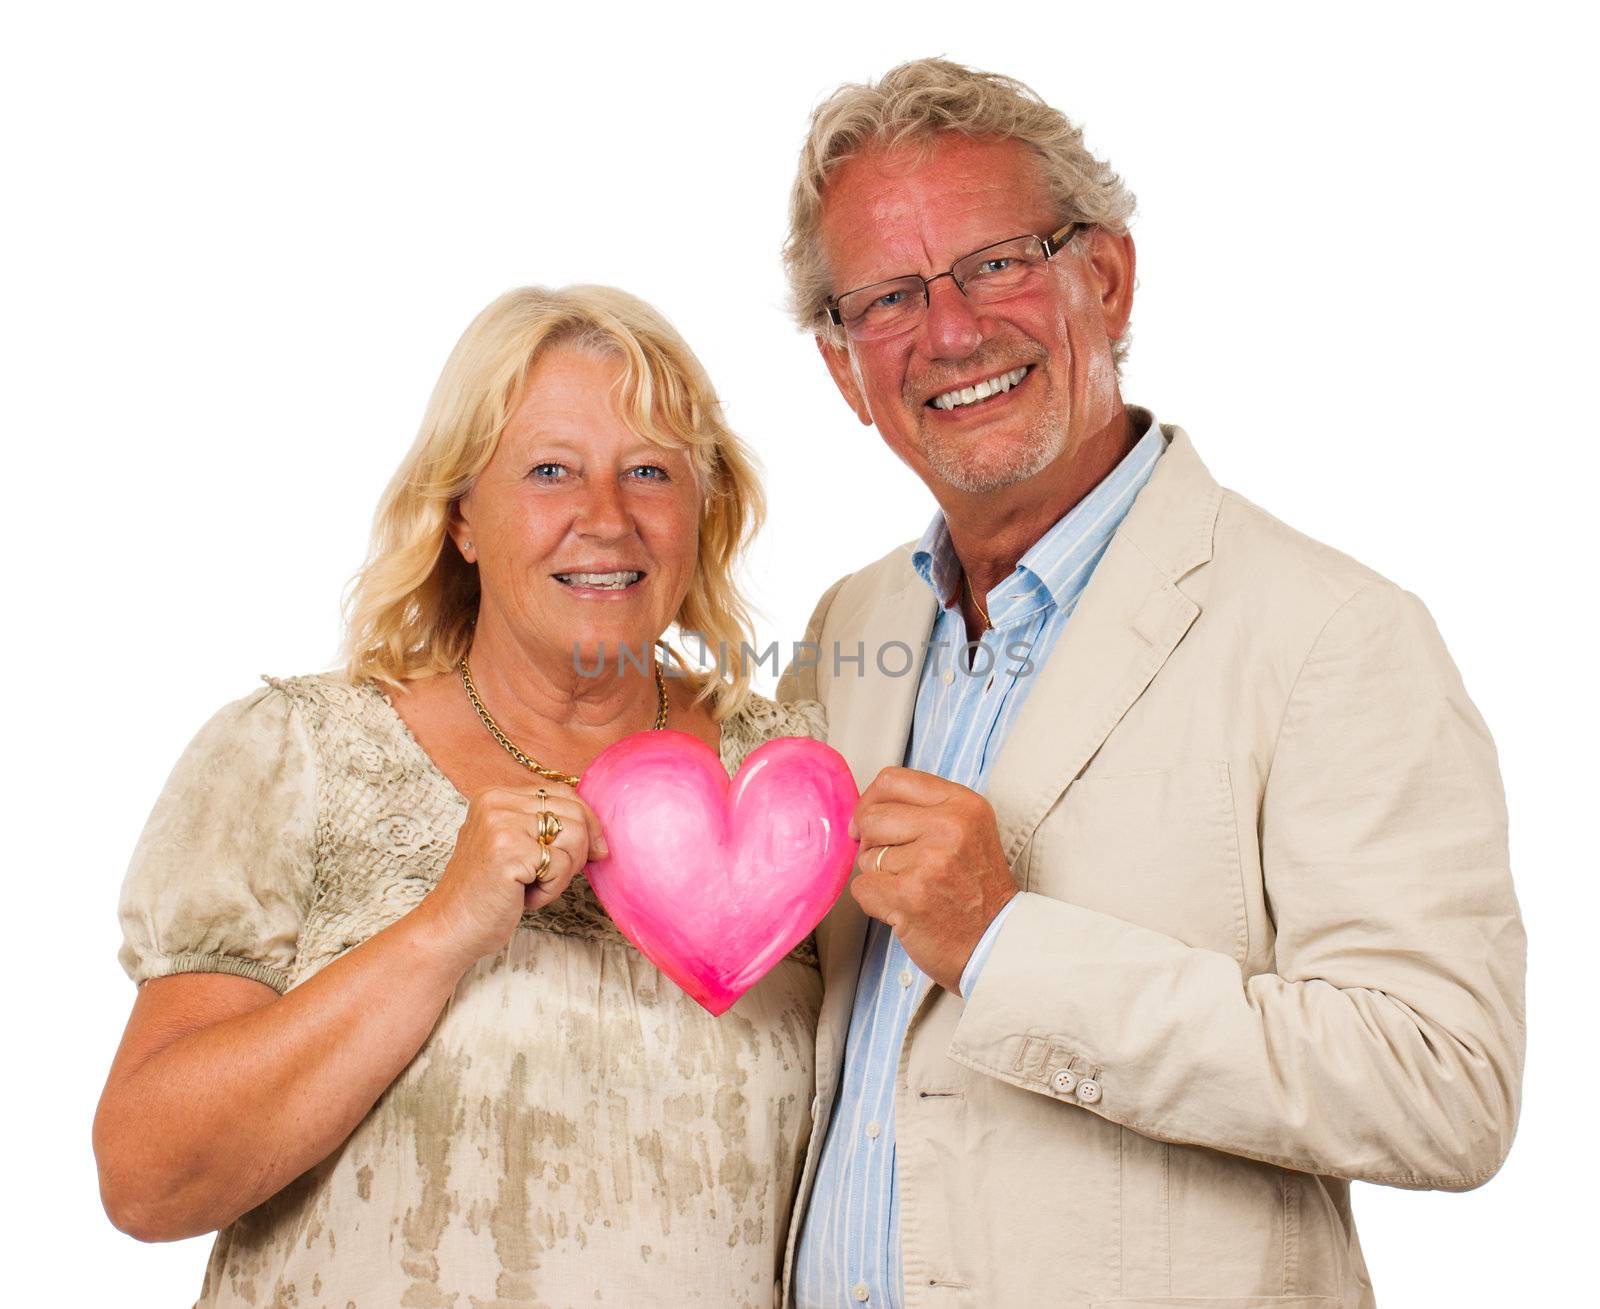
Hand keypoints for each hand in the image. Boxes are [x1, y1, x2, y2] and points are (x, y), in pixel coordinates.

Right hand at [416, 781, 607, 971]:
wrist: (451, 928)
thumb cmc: (487, 893)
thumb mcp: (513, 847)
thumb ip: (542, 827)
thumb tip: (598, 830)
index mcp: (495, 796)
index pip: (563, 793)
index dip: (587, 822)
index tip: (595, 849)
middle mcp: (495, 803)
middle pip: (574, 813)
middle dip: (579, 852)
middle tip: (554, 877)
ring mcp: (500, 825)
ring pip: (574, 837)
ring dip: (564, 873)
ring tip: (534, 887)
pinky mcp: (508, 851)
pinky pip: (560, 864)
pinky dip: (551, 890)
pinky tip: (525, 898)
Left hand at [848, 767, 1017, 992]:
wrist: (997, 943)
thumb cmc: (977, 891)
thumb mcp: (966, 831)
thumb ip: (923, 811)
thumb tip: (863, 812)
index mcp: (963, 804)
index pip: (892, 780)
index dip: (870, 801)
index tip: (869, 821)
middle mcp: (949, 827)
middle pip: (871, 817)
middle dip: (872, 843)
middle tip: (896, 864)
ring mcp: (929, 862)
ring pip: (866, 857)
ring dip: (880, 877)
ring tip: (915, 890)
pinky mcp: (909, 897)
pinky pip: (862, 887)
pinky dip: (876, 902)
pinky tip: (905, 908)